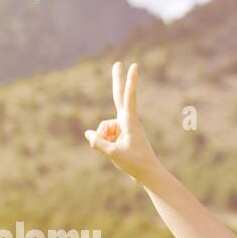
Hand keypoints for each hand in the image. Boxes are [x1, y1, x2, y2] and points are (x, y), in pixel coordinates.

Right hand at [85, 61, 159, 182]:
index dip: (129, 81)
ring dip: (103, 141)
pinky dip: (104, 145)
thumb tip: (88, 134)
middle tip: (117, 63)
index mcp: (130, 121)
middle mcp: (126, 121)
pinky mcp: (120, 135)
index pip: (128, 97)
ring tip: (116, 152)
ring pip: (103, 129)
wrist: (148, 174)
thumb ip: (98, 142)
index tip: (133, 66)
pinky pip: (104, 136)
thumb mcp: (113, 153)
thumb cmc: (135, 163)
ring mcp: (123, 127)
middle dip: (117, 80)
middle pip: (118, 96)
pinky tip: (114, 153)